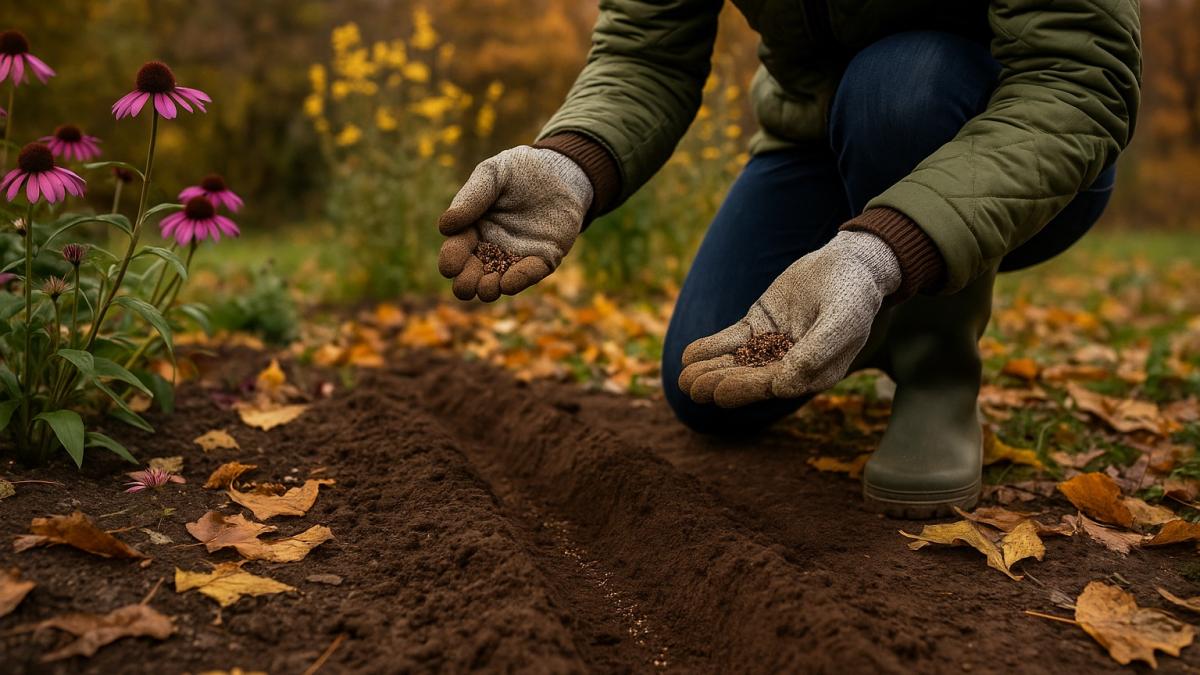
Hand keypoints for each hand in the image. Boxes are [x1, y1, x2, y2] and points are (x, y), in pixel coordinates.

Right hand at [437, 146, 591, 301]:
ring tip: (487, 288)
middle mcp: (492, 248)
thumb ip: (471, 197)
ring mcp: (517, 256)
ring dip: (490, 289)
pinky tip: (508, 284)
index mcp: (473, 228)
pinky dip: (519, 280)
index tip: (449, 266)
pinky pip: (530, 273)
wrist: (559, 171)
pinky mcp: (543, 258)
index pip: (457, 250)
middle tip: (465, 285)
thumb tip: (445, 227)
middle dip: (467, 283)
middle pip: (473, 274)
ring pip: (499, 282)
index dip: (451, 260)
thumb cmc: (519, 170)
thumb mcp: (492, 174)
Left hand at [678, 231, 901, 407]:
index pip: (776, 384)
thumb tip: (783, 385)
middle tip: (692, 388)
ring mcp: (773, 345)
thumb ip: (817, 352)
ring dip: (712, 369)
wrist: (850, 263)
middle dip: (721, 382)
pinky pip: (733, 339)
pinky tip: (690, 354)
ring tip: (684, 379)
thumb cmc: (853, 295)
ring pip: (738, 361)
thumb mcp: (842, 321)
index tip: (721, 391)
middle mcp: (792, 365)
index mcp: (815, 373)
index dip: (747, 387)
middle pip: (751, 376)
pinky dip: (713, 347)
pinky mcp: (760, 326)